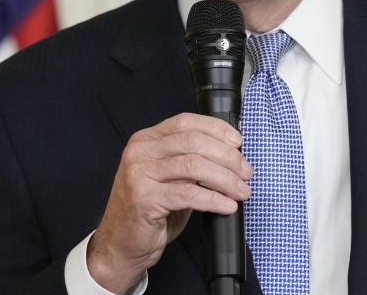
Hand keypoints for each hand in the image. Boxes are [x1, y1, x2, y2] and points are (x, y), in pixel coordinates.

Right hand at [86, 113, 252, 291]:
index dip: (217, 129)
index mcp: (146, 140)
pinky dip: (214, 199)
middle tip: (246, 172)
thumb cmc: (148, 210)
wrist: (121, 244)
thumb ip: (190, 160)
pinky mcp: (144, 198)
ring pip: (194, 166)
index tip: (238, 143)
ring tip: (241, 190)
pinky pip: (189, 194)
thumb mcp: (169, 177)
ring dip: (225, 179)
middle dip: (228, 157)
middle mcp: (140, 152)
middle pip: (194, 142)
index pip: (186, 122)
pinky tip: (227, 205)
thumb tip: (230, 154)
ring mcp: (139, 174)